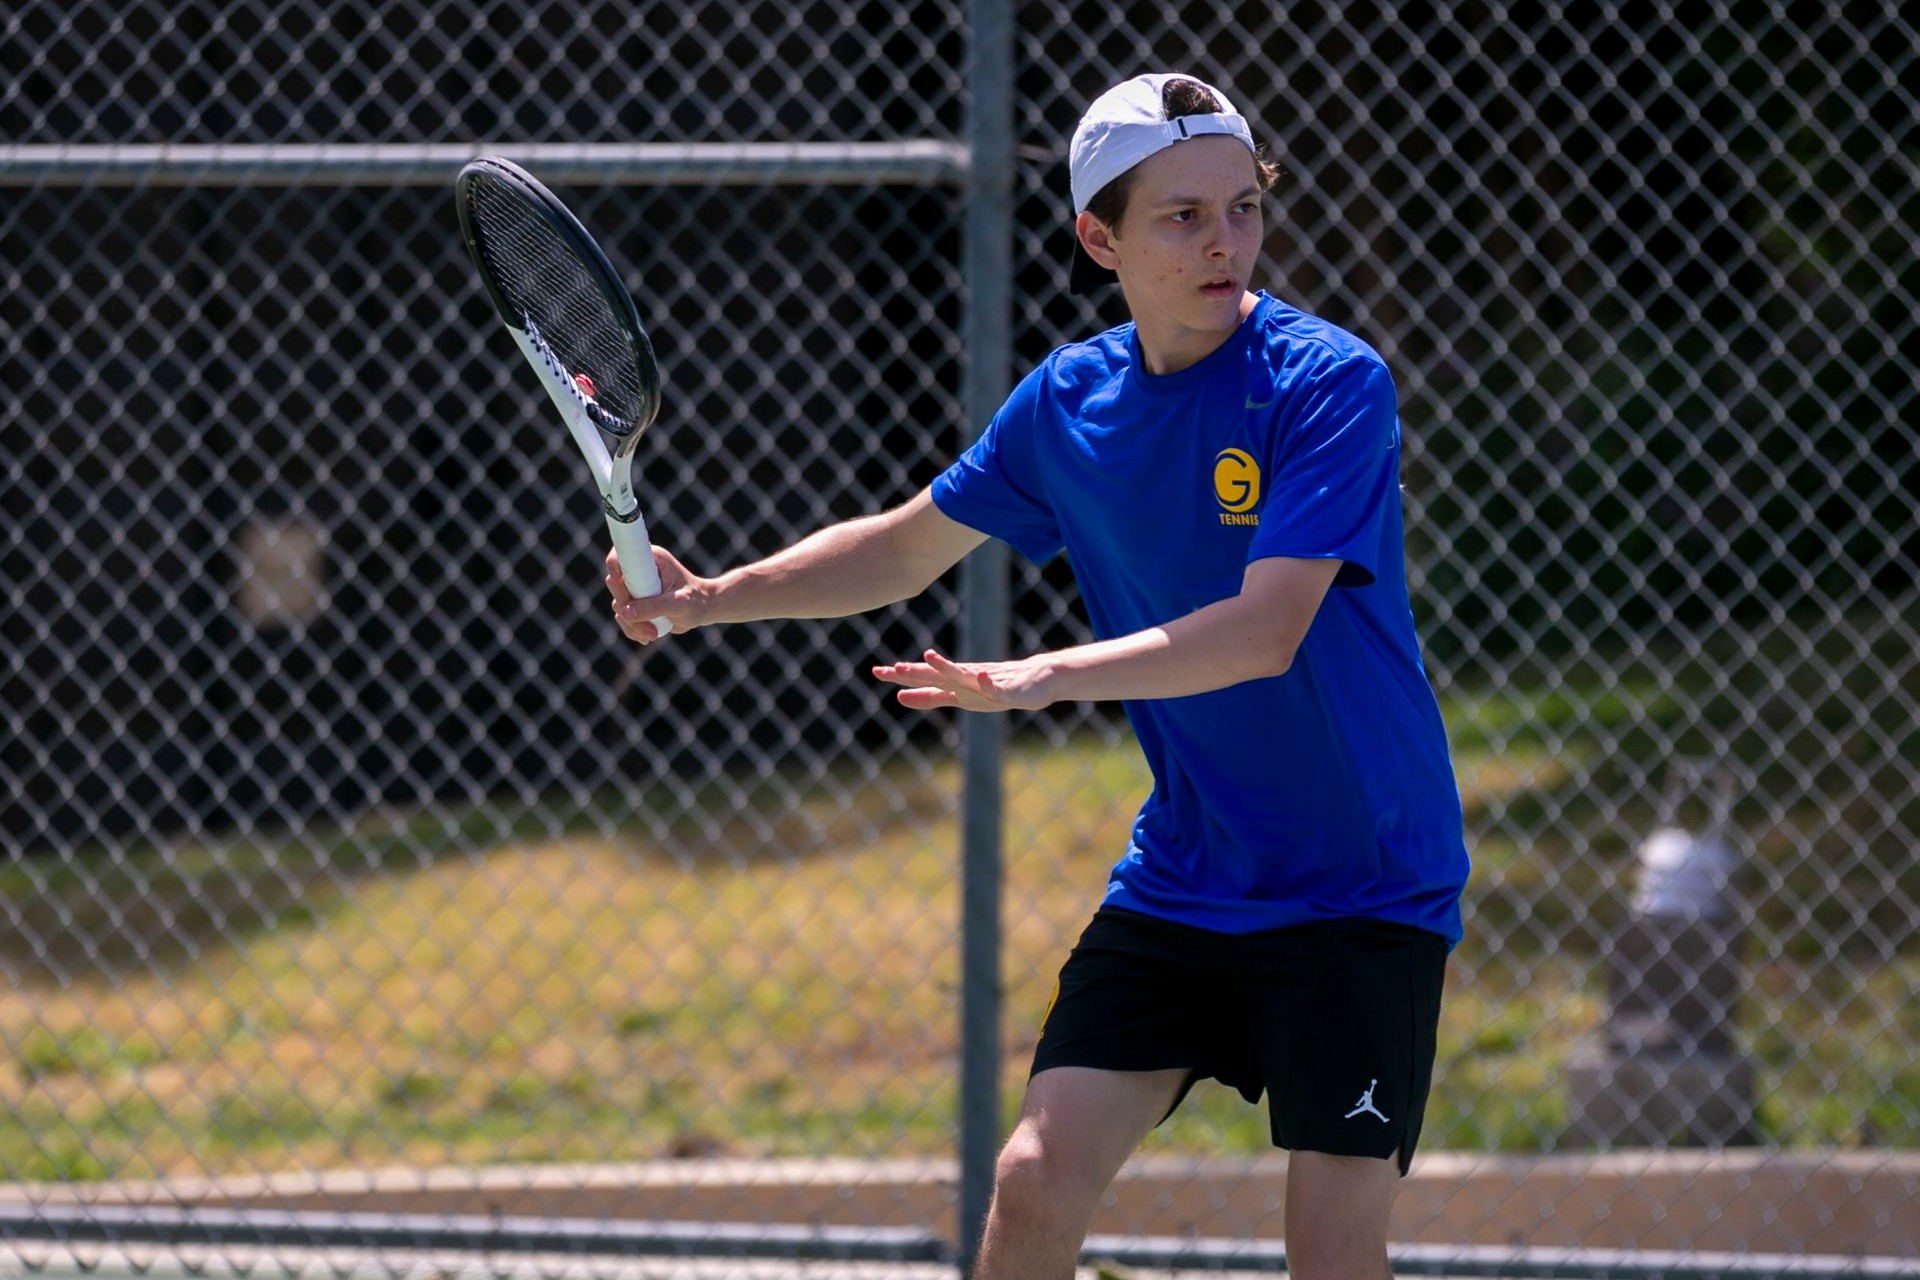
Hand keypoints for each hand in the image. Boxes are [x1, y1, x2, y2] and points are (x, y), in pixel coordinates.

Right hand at [606, 546, 709, 643]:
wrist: (703, 610)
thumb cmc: (696, 600)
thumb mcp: (678, 603)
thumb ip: (654, 606)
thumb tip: (626, 612)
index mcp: (651, 559)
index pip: (622, 555)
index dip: (614, 566)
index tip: (616, 579)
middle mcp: (639, 570)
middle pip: (615, 585)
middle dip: (627, 607)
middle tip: (646, 626)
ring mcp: (635, 587)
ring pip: (619, 605)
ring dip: (633, 624)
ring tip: (653, 634)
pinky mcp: (635, 603)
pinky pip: (624, 617)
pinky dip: (633, 630)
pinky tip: (648, 637)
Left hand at [871, 649, 1053, 712]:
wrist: (1038, 678)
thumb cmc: (995, 687)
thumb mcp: (957, 697)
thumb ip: (930, 696)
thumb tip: (899, 695)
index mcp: (953, 684)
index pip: (922, 680)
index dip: (901, 677)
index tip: (877, 672)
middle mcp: (966, 681)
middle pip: (936, 676)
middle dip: (915, 672)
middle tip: (893, 667)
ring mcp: (986, 684)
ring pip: (964, 676)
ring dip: (947, 667)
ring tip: (930, 657)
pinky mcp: (1007, 690)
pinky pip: (996, 689)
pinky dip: (989, 684)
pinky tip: (982, 678)